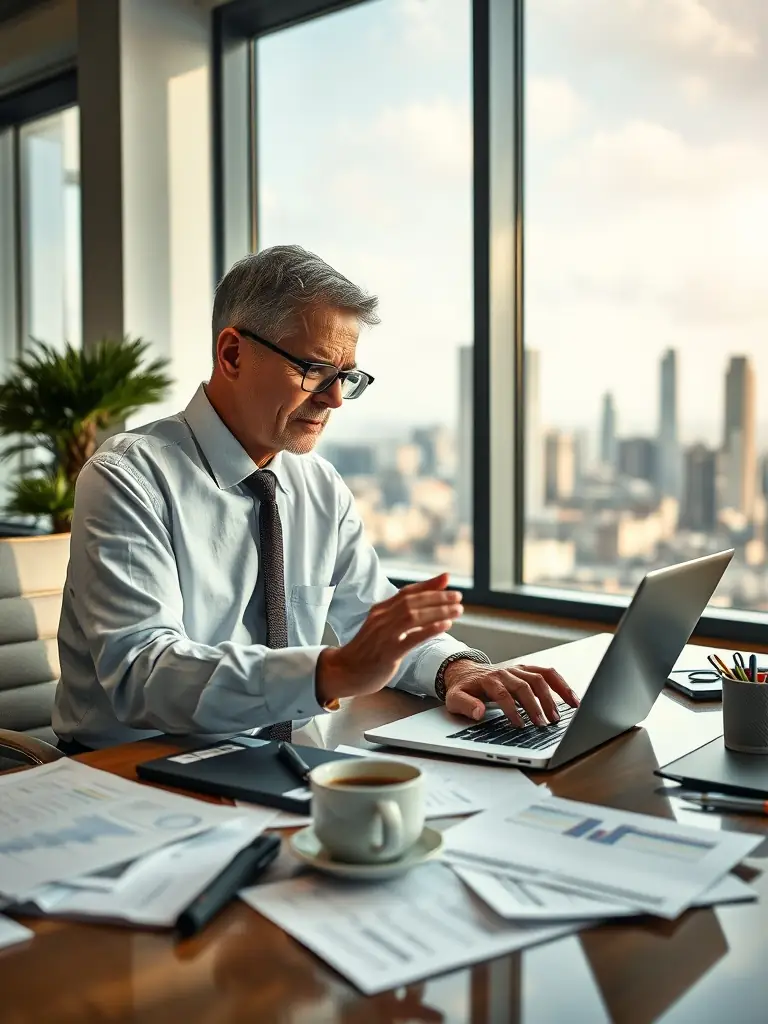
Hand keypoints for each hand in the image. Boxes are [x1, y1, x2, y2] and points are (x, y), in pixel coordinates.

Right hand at [316, 573, 462, 704]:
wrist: (343, 671)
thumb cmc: (365, 651)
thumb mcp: (379, 628)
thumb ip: (398, 616)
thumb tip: (422, 605)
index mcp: (379, 610)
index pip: (407, 592)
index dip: (428, 584)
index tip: (447, 578)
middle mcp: (381, 618)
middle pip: (412, 601)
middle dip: (438, 597)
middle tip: (458, 597)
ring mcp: (383, 635)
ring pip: (414, 616)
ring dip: (438, 610)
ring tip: (458, 609)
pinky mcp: (387, 653)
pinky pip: (411, 638)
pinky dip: (430, 629)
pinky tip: (445, 625)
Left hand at [443, 660, 579, 725]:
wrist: (464, 672)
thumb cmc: (462, 689)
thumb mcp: (454, 699)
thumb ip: (465, 705)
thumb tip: (478, 712)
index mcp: (488, 679)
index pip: (502, 694)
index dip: (512, 710)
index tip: (520, 725)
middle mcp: (505, 672)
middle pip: (524, 686)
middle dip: (535, 706)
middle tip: (543, 725)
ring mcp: (517, 670)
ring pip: (539, 679)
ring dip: (550, 698)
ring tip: (557, 717)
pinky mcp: (526, 670)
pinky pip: (547, 674)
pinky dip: (561, 685)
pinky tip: (571, 700)